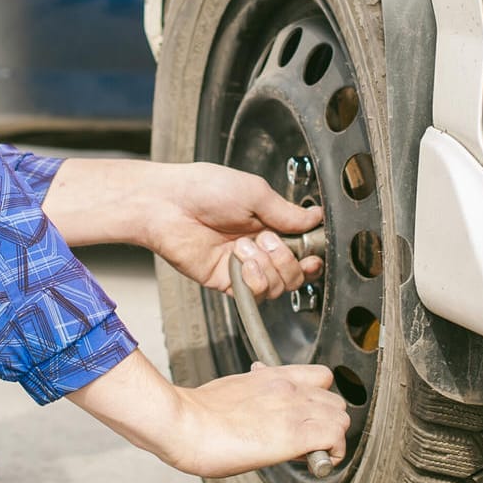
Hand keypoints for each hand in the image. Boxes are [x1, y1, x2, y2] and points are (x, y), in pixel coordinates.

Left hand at [38, 157, 323, 298]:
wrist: (167, 204)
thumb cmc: (204, 189)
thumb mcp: (255, 192)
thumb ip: (287, 211)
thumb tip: (315, 218)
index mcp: (268, 223)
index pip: (302, 247)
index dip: (311, 253)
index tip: (314, 251)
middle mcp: (258, 247)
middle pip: (295, 273)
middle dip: (288, 259)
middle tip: (268, 239)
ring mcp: (242, 267)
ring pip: (278, 286)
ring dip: (268, 266)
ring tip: (245, 246)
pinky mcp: (225, 282)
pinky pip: (255, 293)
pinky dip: (255, 280)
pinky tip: (242, 262)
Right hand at [169, 362, 349, 477]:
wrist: (182, 423)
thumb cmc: (196, 414)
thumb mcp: (232, 391)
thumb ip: (255, 396)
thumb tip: (259, 411)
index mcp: (272, 376)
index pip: (321, 377)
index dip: (321, 401)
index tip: (309, 418)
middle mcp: (288, 389)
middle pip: (336, 402)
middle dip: (327, 423)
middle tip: (308, 441)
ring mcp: (293, 410)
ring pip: (341, 419)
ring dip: (331, 438)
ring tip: (309, 452)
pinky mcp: (294, 434)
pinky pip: (336, 438)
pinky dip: (332, 453)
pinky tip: (312, 461)